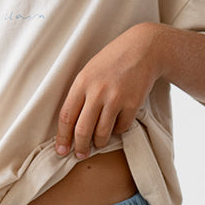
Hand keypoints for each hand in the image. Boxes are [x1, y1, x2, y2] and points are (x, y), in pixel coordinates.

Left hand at [56, 24, 165, 159]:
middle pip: (83, 130)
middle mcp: (97, 91)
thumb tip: (71, 125)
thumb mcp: (89, 72)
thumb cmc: (112, 61)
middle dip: (80, 147)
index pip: (66, 116)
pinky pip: (122, 127)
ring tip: (99, 143)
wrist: (143, 49)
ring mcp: (116, 98)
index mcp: (82, 83)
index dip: (62, 137)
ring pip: (102, 133)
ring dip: (100, 142)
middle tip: (80, 155)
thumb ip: (80, 94)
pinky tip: (117, 124)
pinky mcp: (133, 103)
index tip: (61, 150)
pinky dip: (118, 130)